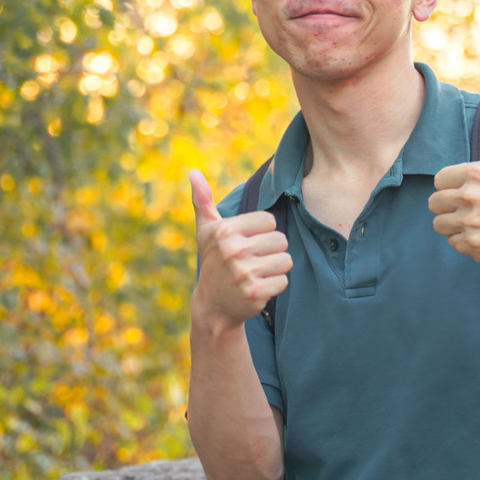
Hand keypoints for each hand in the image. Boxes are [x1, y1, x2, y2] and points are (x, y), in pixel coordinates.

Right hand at [190, 169, 291, 331]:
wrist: (212, 306)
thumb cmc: (213, 261)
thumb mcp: (206, 231)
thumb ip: (203, 201)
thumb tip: (193, 172)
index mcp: (224, 231)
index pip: (270, 221)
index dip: (263, 233)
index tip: (247, 243)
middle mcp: (233, 250)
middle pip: (281, 240)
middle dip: (271, 251)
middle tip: (253, 261)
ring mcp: (243, 273)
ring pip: (286, 260)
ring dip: (275, 269)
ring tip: (257, 274)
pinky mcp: (255, 293)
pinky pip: (284, 281)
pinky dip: (275, 286)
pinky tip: (258, 288)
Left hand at [428, 102, 479, 277]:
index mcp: (476, 172)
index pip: (438, 180)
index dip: (451, 186)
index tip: (469, 191)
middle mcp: (471, 195)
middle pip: (434, 203)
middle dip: (449, 207)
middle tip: (472, 209)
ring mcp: (472, 221)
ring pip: (439, 224)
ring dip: (454, 225)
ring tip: (476, 222)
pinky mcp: (473, 244)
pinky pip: (451, 242)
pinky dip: (464, 242)